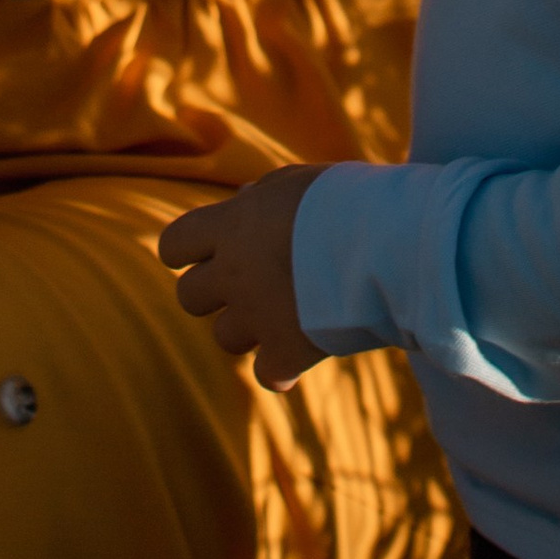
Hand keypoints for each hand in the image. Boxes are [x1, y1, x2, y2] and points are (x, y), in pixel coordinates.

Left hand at [155, 167, 326, 392]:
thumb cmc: (346, 201)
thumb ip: (260, 197)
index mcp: (230, 226)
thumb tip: (240, 199)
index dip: (188, 251)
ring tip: (286, 311)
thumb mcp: (296, 184)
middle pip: (189, 297)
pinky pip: (267, 374)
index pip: (173, 245)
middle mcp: (233, 274)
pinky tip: (303, 350)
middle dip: (215, 292)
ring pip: (225, 337)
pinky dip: (283, 367)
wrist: (386, 243)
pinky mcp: (287, 352)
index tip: (213, 250)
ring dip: (249, 328)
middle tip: (253, 282)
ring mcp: (257, 317)